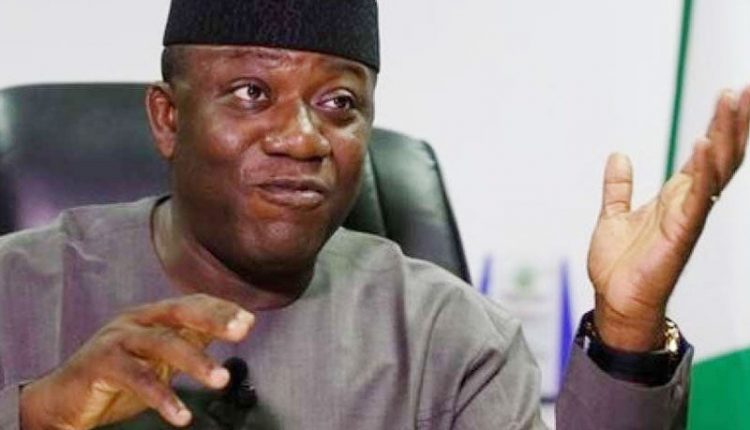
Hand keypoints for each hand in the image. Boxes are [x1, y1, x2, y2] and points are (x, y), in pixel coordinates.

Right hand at [19, 294, 254, 428]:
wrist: (63, 401)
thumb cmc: (118, 379)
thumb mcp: (160, 358)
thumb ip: (190, 342)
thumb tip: (233, 329)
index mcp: (152, 316)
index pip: (191, 303)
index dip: (220, 309)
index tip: (248, 320)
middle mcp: (136, 320)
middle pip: (179, 312)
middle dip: (213, 319)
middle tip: (241, 332)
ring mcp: (117, 339)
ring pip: (162, 343)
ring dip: (195, 362)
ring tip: (220, 380)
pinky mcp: (101, 363)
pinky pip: (138, 379)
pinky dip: (162, 397)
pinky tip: (182, 415)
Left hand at [588, 87, 749, 351]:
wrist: (615, 301)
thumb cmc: (619, 265)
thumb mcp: (614, 216)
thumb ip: (618, 187)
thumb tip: (619, 156)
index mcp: (676, 196)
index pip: (707, 152)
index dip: (720, 124)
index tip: (732, 92)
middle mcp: (688, 203)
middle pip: (721, 154)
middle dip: (734, 120)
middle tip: (745, 87)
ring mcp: (687, 217)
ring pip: (715, 169)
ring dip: (724, 134)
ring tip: (732, 100)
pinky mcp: (680, 234)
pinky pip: (696, 197)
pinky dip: (700, 170)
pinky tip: (703, 143)